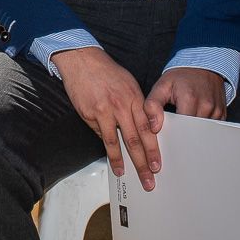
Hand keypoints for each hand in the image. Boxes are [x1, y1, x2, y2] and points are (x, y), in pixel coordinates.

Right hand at [53, 47, 160, 190]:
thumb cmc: (107, 71)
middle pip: (134, 140)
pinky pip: (99, 133)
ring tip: (125, 174)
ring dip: (121, 161)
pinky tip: (110, 156)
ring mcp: (104, 110)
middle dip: (142, 162)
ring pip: (115, 141)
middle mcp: (121, 105)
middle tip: (148, 180)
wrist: (82, 60)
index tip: (157, 165)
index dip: (153, 149)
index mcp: (135, 98)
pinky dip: (106, 145)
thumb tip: (141, 128)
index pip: (147, 129)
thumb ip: (137, 105)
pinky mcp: (89, 113)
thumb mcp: (129, 84)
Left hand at [144, 68, 226, 130]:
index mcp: (189, 99)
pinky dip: (202, 128)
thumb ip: (153, 105)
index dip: (172, 133)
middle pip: (192, 133)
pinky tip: (196, 120)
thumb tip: (155, 127)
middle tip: (175, 129)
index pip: (181, 129)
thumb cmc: (181, 76)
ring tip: (186, 122)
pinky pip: (211, 129)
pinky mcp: (222, 114)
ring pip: (202, 133)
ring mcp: (216, 110)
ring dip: (193, 131)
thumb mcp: (162, 86)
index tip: (167, 133)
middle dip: (183, 134)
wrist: (203, 65)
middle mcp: (206, 105)